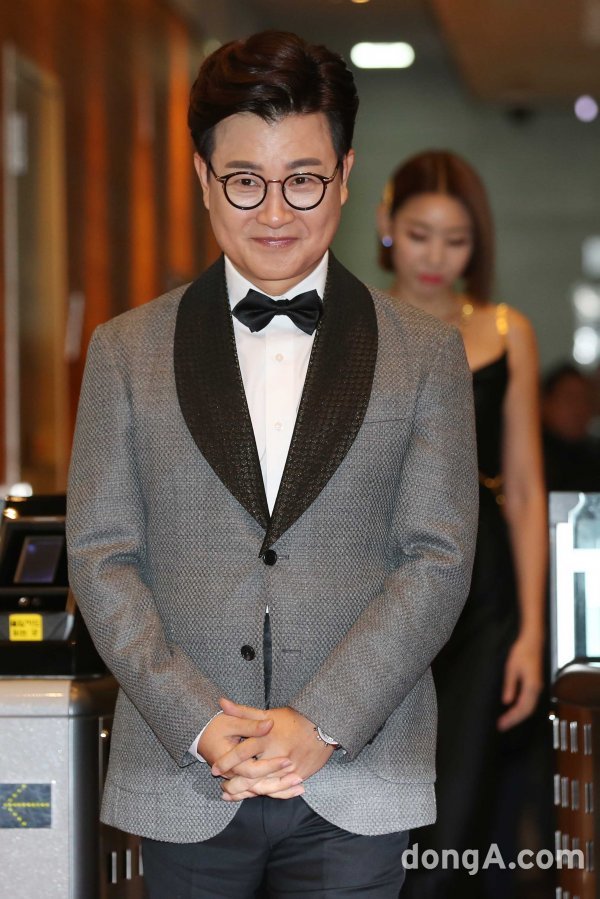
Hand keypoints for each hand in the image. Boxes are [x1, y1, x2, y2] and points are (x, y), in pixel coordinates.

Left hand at [214, 698, 333, 800]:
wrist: (324, 724)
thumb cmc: (293, 719)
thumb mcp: (267, 713)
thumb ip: (243, 712)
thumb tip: (221, 703)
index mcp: (267, 737)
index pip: (242, 752)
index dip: (227, 761)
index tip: (214, 768)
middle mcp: (277, 754)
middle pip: (251, 775)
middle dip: (234, 785)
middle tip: (222, 789)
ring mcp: (289, 767)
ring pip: (264, 786)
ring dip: (246, 793)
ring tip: (232, 796)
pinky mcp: (299, 775)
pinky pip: (280, 790)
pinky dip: (265, 794)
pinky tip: (254, 796)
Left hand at [497, 636, 542, 730]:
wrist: (532, 642)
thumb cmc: (521, 652)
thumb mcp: (511, 668)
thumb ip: (510, 686)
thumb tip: (507, 702)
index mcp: (531, 686)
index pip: (522, 708)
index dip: (512, 718)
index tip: (501, 724)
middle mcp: (537, 690)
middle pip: (527, 711)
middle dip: (514, 720)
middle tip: (501, 726)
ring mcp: (537, 688)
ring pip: (530, 708)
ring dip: (518, 716)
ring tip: (506, 721)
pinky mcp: (536, 685)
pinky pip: (530, 702)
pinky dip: (522, 709)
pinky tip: (513, 711)